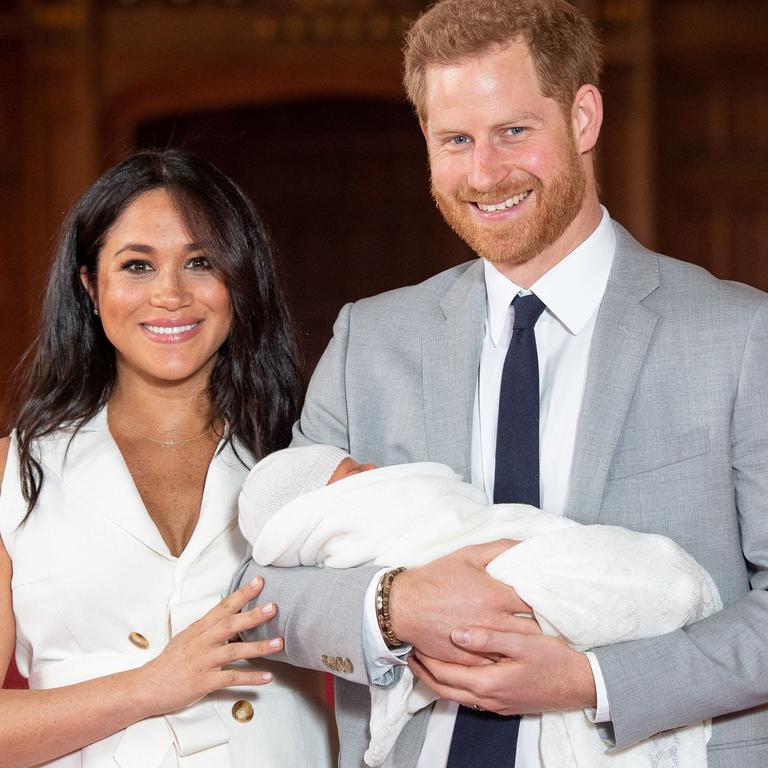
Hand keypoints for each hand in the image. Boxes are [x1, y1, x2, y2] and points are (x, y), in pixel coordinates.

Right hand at [137, 577, 281, 714]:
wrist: (147, 686)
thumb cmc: (169, 662)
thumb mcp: (187, 637)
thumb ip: (208, 627)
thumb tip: (228, 614)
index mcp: (199, 629)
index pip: (223, 606)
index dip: (242, 594)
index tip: (259, 582)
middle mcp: (202, 642)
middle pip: (230, 624)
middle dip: (253, 615)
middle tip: (273, 607)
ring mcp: (203, 661)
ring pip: (234, 651)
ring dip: (259, 647)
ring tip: (279, 643)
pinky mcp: (204, 681)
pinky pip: (231, 678)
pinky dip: (251, 678)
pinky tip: (267, 677)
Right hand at [389, 540, 533, 664]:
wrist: (404, 605)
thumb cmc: (436, 578)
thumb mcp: (468, 555)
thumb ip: (499, 548)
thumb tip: (525, 545)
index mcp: (497, 596)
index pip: (537, 602)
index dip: (546, 601)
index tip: (550, 600)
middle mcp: (494, 623)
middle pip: (533, 630)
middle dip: (542, 626)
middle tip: (546, 621)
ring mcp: (483, 645)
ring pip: (517, 650)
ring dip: (526, 644)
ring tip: (533, 639)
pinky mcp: (470, 661)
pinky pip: (497, 664)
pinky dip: (505, 658)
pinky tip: (509, 653)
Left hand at [409, 627, 596, 714]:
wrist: (580, 685)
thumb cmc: (553, 660)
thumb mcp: (522, 643)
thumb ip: (488, 638)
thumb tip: (456, 634)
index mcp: (488, 683)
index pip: (444, 674)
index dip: (426, 659)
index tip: (414, 642)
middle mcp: (487, 699)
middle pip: (443, 689)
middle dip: (424, 672)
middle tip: (410, 653)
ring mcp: (496, 705)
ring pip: (455, 696)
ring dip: (437, 679)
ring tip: (426, 660)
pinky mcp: (504, 704)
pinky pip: (469, 697)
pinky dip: (454, 684)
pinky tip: (455, 669)